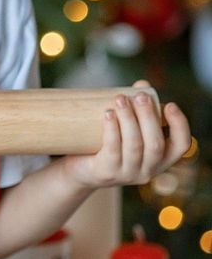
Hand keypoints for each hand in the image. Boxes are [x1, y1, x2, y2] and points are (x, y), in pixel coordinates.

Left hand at [61, 81, 190, 188]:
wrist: (78, 170)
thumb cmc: (107, 144)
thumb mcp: (126, 129)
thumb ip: (136, 108)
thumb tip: (141, 83)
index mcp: (160, 159)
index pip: (181, 145)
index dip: (180, 125)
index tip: (169, 104)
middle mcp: (148, 170)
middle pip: (155, 143)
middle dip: (148, 116)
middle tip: (139, 95)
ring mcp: (127, 174)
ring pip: (134, 145)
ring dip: (129, 119)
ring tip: (120, 99)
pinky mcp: (106, 172)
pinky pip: (112, 149)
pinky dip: (112, 129)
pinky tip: (108, 114)